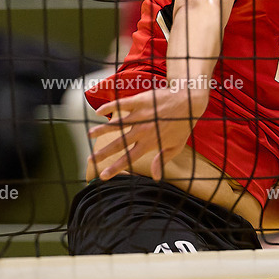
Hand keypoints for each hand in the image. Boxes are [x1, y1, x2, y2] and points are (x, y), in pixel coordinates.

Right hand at [87, 87, 208, 180]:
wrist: (189, 101)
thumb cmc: (183, 124)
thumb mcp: (176, 146)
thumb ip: (163, 160)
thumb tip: (156, 178)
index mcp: (150, 143)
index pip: (128, 158)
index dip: (115, 169)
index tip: (102, 177)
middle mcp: (142, 130)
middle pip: (118, 144)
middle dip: (103, 153)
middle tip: (91, 160)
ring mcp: (140, 115)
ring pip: (116, 124)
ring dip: (101, 130)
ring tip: (89, 134)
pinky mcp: (140, 101)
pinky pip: (121, 104)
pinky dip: (110, 107)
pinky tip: (98, 111)